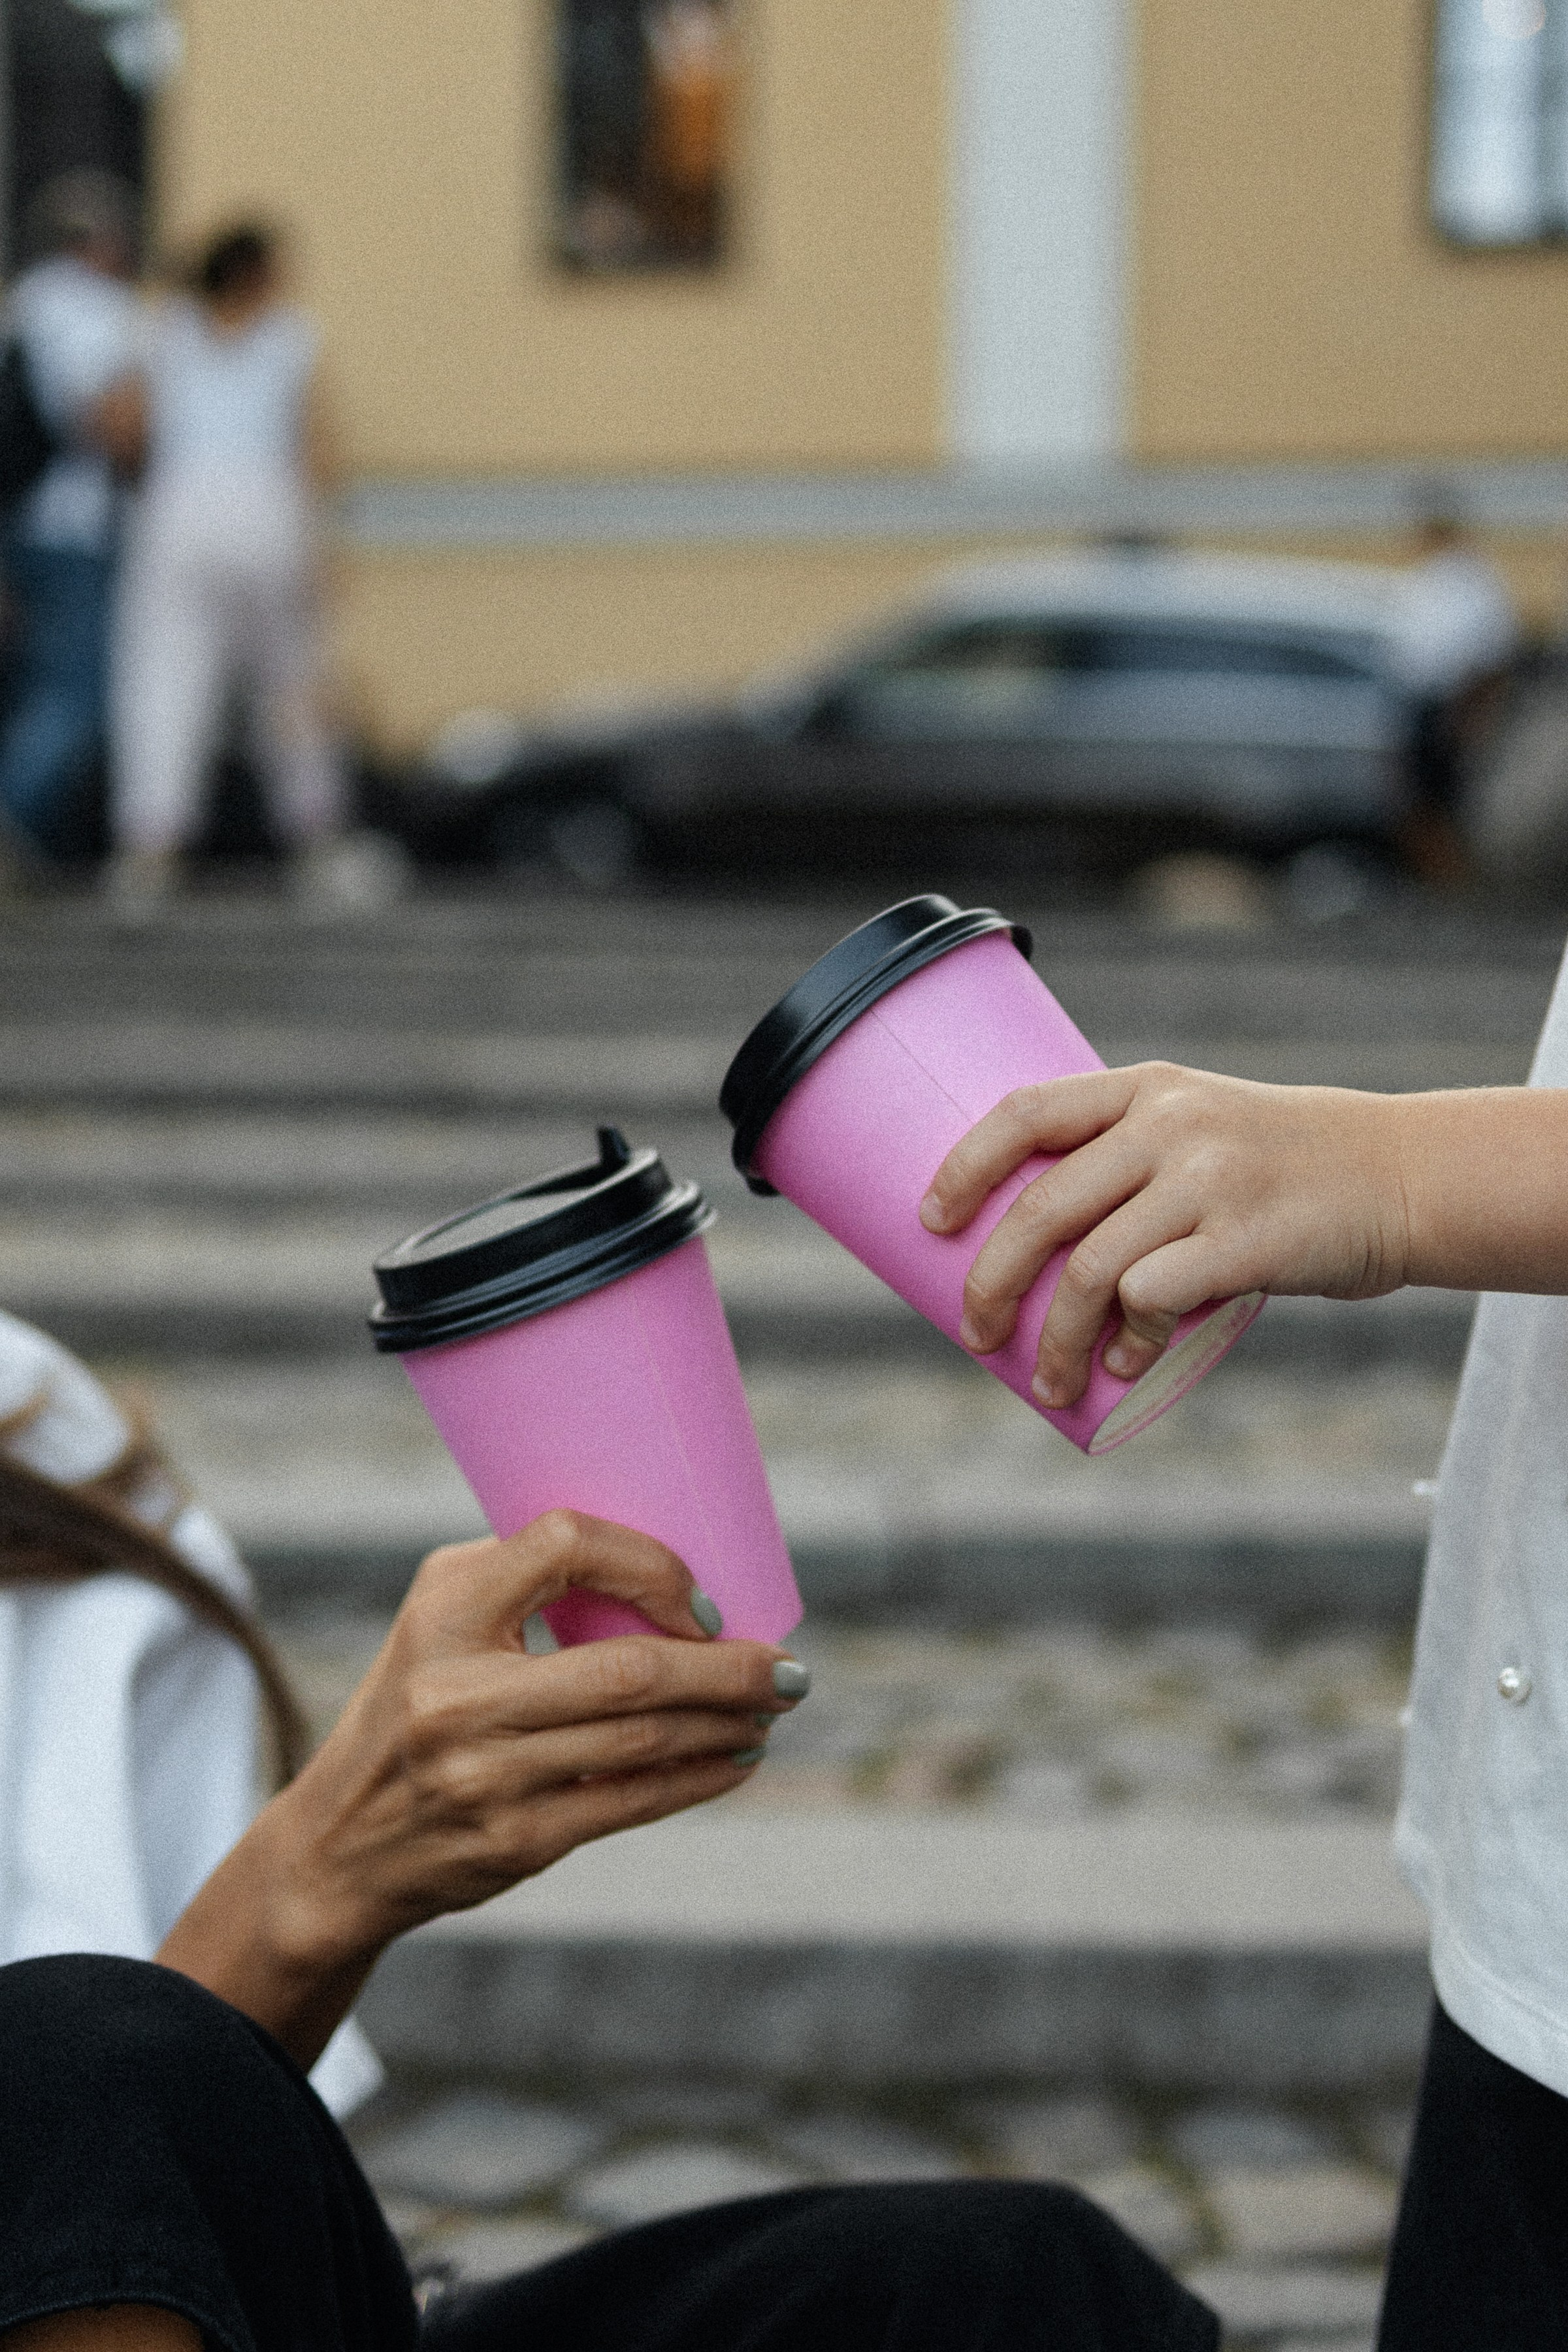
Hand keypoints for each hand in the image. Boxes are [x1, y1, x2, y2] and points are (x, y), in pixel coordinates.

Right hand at [158, 1511, 806, 2066]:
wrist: (340, 1842)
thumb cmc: (417, 1702)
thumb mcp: (442, 1617)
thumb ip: (530, 1582)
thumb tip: (675, 1580)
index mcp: (443, 1610)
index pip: (563, 1545)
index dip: (650, 1565)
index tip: (703, 1601)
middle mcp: (458, 1692)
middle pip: (629, 1671)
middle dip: (728, 1670)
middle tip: (789, 1668)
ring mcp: (487, 1775)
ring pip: (644, 1742)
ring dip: (727, 1724)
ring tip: (772, 1708)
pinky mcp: (515, 1841)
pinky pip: (632, 1803)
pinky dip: (699, 1779)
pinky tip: (735, 1759)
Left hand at [919, 1064, 1411, 1407]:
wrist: (1399, 1175)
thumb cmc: (1280, 1166)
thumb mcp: (1199, 1125)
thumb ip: (1124, 1161)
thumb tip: (1027, 1246)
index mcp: (1145, 1088)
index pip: (1025, 1112)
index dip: (964, 1167)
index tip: (932, 1221)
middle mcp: (1170, 1125)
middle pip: (1041, 1207)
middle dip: (991, 1282)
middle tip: (976, 1334)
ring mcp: (1210, 1179)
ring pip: (1091, 1268)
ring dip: (1055, 1338)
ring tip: (1047, 1380)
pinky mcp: (1248, 1239)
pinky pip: (1153, 1299)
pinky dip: (1127, 1345)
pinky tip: (1125, 1368)